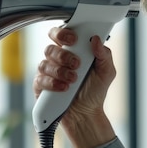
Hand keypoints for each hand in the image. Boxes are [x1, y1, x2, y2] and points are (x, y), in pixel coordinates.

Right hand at [33, 26, 117, 147]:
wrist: (86, 114)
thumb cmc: (95, 90)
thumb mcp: (106, 72)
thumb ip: (104, 54)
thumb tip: (96, 40)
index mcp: (71, 50)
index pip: (60, 34)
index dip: (63, 33)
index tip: (74, 39)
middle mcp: (57, 59)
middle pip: (50, 48)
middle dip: (63, 55)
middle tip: (76, 64)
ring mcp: (47, 72)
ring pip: (44, 64)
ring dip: (60, 72)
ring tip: (73, 80)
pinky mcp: (40, 86)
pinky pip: (40, 80)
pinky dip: (53, 83)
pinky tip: (64, 88)